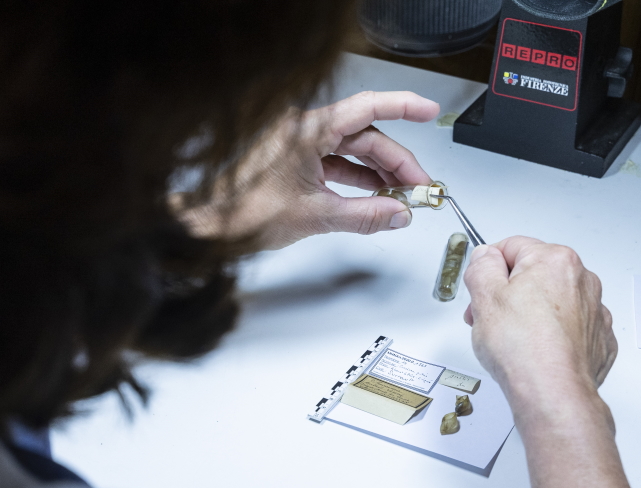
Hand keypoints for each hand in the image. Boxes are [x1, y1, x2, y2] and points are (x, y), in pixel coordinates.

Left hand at [173, 91, 440, 249]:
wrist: (211, 228)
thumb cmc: (245, 214)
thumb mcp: (315, 216)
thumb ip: (364, 215)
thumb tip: (398, 214)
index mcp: (307, 130)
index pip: (366, 108)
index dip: (403, 106)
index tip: (429, 111)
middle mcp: (304, 131)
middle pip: (364, 136)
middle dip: (396, 161)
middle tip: (419, 186)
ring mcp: (299, 146)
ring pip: (352, 151)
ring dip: (379, 173)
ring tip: (402, 196)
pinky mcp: (295, 162)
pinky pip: (336, 163)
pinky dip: (358, 180)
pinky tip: (376, 196)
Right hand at [462, 236, 616, 398]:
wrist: (553, 391)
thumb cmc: (524, 348)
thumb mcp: (484, 297)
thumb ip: (482, 267)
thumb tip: (486, 257)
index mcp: (555, 260)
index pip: (512, 247)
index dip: (487, 268)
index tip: (480, 288)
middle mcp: (582, 280)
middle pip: (534, 275)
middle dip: (508, 293)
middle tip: (488, 318)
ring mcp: (594, 311)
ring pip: (553, 302)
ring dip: (531, 314)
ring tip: (512, 340)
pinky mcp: (599, 339)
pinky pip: (570, 328)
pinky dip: (553, 336)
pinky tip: (536, 351)